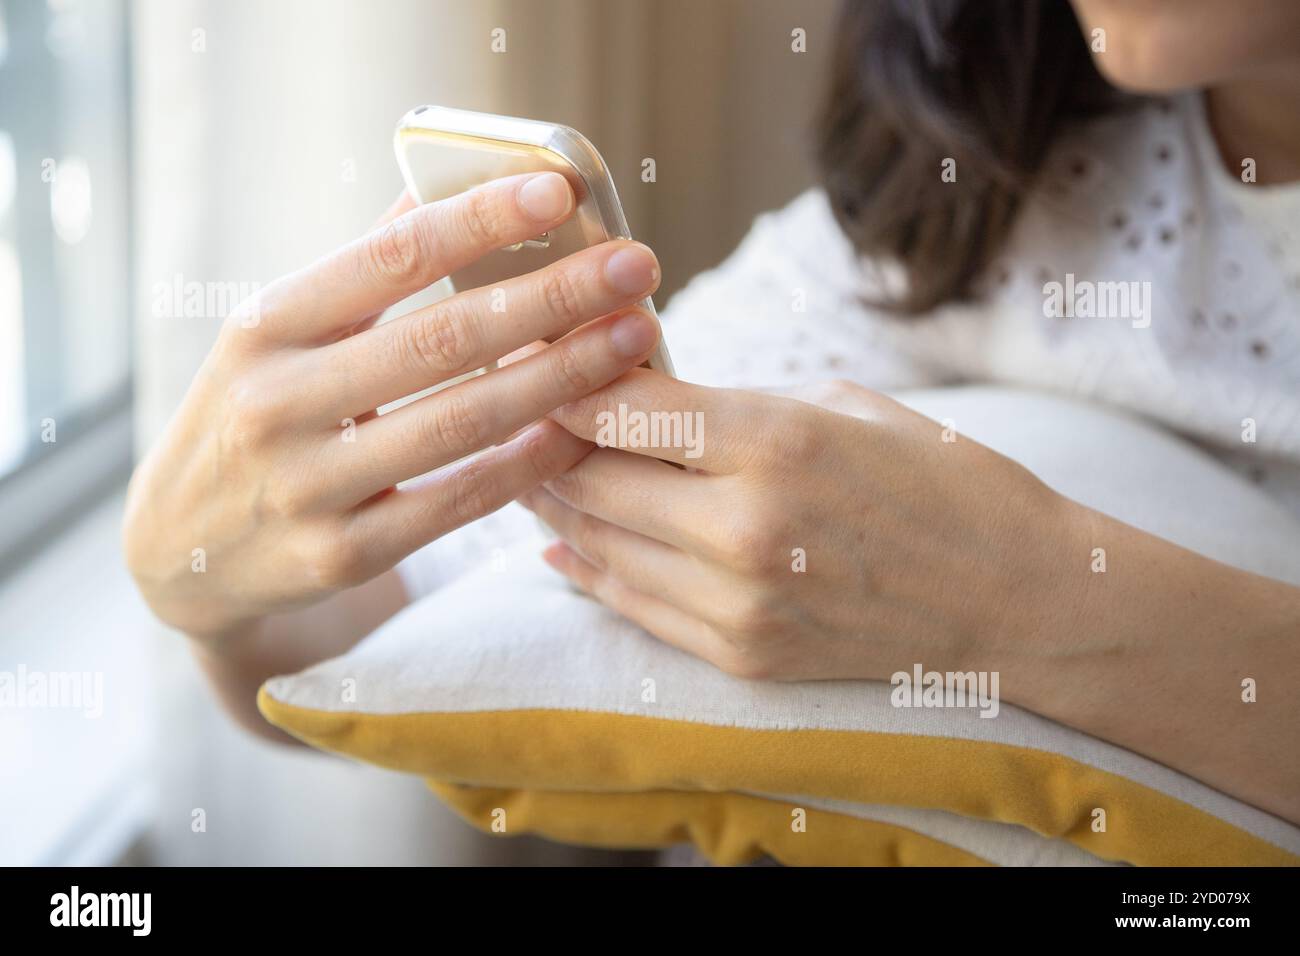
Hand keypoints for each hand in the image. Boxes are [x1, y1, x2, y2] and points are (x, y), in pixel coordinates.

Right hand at [124, 172, 662, 641]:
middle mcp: (279, 402)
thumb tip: (444, 191)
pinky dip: (529, 462)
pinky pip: (458, 503)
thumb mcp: (274, 337)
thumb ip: (359, 273)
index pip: (387, 260)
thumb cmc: (250, 418)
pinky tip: (587, 429)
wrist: (178, 553)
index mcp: (265, 327)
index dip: (478, 222)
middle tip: (638, 267)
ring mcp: (309, 486)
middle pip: (443, 339)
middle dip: (553, 298)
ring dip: (561, 376)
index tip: (557, 191)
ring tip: (635, 337)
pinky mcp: (342, 553)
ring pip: (462, 422)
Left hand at [519, 375, 1080, 680]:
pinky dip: (590, 572)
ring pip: (601, 546)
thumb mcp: (842, 406)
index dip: (564, 380)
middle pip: (594, 477)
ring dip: (555, 507)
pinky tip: (563, 547)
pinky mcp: (743, 655)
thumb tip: (644, 391)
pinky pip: (634, 607)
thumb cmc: (942, 481)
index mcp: (773, 442)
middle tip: (519, 412)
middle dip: (546, 440)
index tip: (534, 359)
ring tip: (528, 473)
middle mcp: (742, 528)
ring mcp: (738, 603)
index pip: (622, 407)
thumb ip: (734, 402)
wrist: (1016, 599)